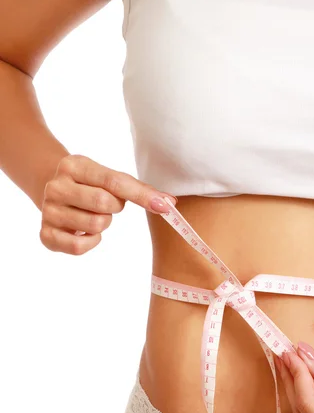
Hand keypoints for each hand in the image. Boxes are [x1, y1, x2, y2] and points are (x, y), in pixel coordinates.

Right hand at [39, 154, 176, 254]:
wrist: (55, 191)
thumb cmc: (91, 185)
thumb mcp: (108, 178)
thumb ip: (137, 189)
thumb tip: (170, 203)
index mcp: (74, 165)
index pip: (115, 182)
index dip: (143, 195)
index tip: (166, 205)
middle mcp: (56, 186)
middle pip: (105, 205)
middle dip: (114, 209)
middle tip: (106, 205)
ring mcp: (48, 210)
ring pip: (95, 226)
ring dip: (102, 225)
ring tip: (92, 215)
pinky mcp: (45, 234)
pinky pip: (79, 247)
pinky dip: (91, 242)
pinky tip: (85, 232)